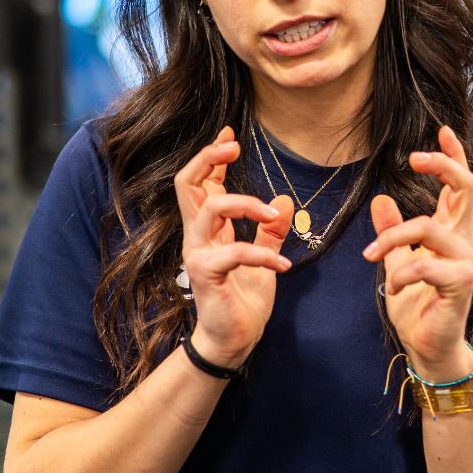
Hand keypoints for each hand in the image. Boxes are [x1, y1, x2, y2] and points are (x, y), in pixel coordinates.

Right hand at [174, 126, 292, 368]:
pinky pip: (233, 253)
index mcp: (209, 229)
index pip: (202, 182)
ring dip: (245, 203)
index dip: (213, 155)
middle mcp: (197, 236)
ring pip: (210, 209)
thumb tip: (285, 200)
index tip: (230, 132)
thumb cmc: (242, 301)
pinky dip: (262, 255)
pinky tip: (283, 267)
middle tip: (234, 145)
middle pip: (187, 183)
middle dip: (209, 158)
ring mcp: (199, 254)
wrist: (233, 340)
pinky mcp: (207, 275)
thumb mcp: (262, 259)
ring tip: (272, 215)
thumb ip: (270, 232)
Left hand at [363, 124, 472, 380]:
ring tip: (372, 259)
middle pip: (466, 189)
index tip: (442, 130)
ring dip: (393, 239)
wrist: (428, 348)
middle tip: (413, 158)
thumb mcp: (398, 262)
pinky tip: (391, 287)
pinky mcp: (460, 284)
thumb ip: (393, 233)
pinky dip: (401, 273)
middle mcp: (464, 242)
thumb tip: (382, 199)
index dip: (454, 157)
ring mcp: (466, 262)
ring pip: (429, 226)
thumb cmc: (418, 307)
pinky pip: (426, 265)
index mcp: (452, 233)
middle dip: (442, 166)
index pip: (461, 187)